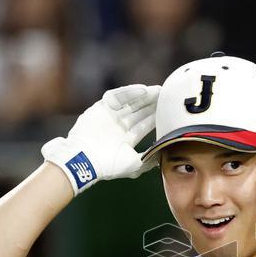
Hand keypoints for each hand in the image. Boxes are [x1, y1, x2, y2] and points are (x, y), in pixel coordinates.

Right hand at [41, 84, 160, 195]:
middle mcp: (118, 127)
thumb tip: (163, 154)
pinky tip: (143, 91)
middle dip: (152, 104)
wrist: (86, 159)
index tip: (169, 112)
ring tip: (158, 91)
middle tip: (167, 96)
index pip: (144, 125)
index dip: (156, 117)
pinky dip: (129, 92)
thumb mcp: (134, 165)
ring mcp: (109, 116)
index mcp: (125, 139)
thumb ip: (150, 158)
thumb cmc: (109, 165)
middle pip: (139, 111)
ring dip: (144, 96)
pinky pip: (117, 96)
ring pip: (130, 102)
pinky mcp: (100, 107)